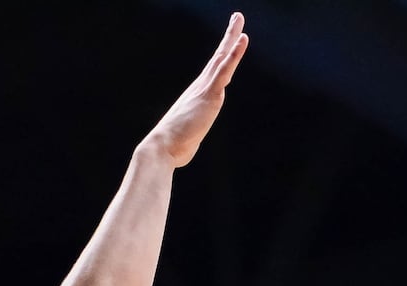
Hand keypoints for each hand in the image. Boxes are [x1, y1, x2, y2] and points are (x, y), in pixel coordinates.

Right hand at [143, 12, 248, 167]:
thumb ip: (190, 132)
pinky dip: (234, 53)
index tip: (232, 38)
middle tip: (238, 16)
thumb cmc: (173, 145)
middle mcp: (201, 86)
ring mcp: (205, 88)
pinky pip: (225, 69)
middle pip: (219, 56)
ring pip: (222, 57)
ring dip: (232, 37)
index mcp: (198, 94)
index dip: (225, 53)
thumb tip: (184, 144)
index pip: (215, 70)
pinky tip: (243, 40)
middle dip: (230, 35)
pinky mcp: (210, 94)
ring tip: (239, 19)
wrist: (163, 146)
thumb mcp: (187, 135)